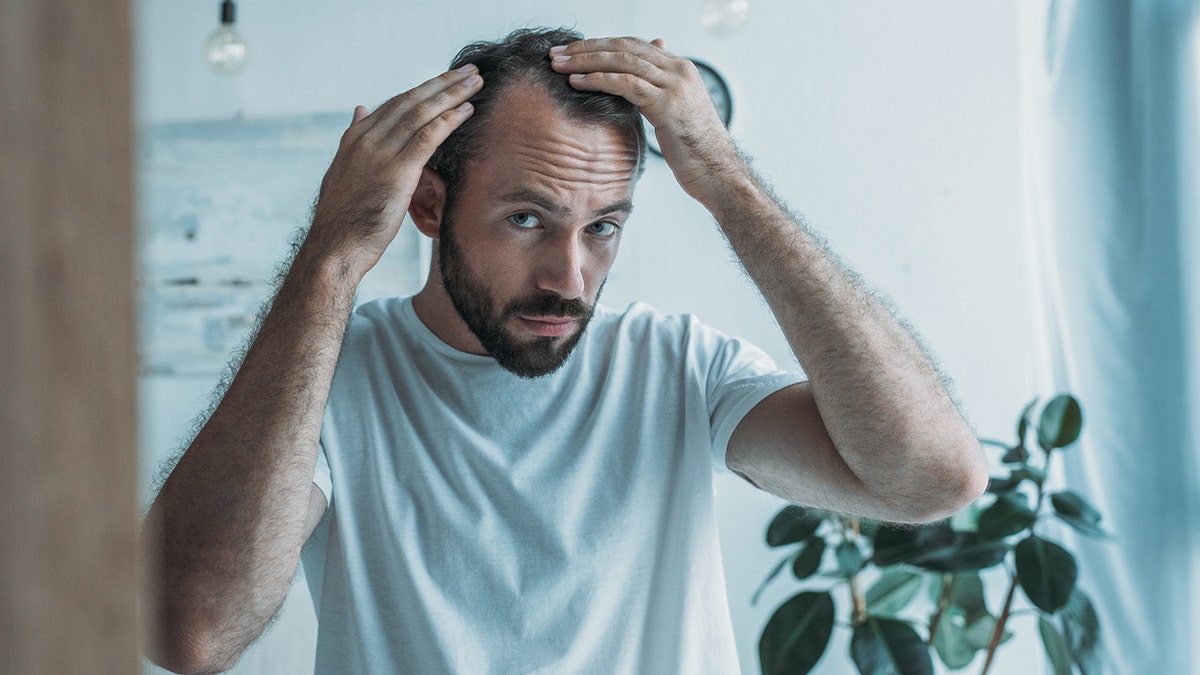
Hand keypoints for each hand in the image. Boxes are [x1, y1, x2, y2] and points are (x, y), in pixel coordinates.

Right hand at [308, 65, 483, 281]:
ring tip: (475, 82)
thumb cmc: (344, 219)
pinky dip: (449, 120)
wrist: (335, 246)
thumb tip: (360, 109)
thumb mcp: (344, 172)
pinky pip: (428, 136)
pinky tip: (467, 110)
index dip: (423, 90)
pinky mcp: (397, 170)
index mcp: (354, 138)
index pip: (394, 105)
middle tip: (469, 71)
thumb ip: (355, 139)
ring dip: (452, 95)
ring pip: (422, 113)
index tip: (445, 80)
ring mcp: (380, 153)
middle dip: (442, 84)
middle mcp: (366, 139)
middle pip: (410, 101)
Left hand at [548, 37, 741, 201]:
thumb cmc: (695, 150)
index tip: (571, 51)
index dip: (599, 45)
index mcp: (679, 68)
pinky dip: (597, 80)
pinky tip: (576, 82)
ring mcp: (675, 84)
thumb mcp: (675, 113)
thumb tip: (640, 83)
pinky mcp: (668, 104)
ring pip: (622, 60)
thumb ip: (658, 91)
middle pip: (624, 47)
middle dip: (586, 48)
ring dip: (585, 61)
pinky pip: (626, 84)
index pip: (632, 45)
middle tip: (556, 53)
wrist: (718, 172)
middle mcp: (678, 69)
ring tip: (558, 65)